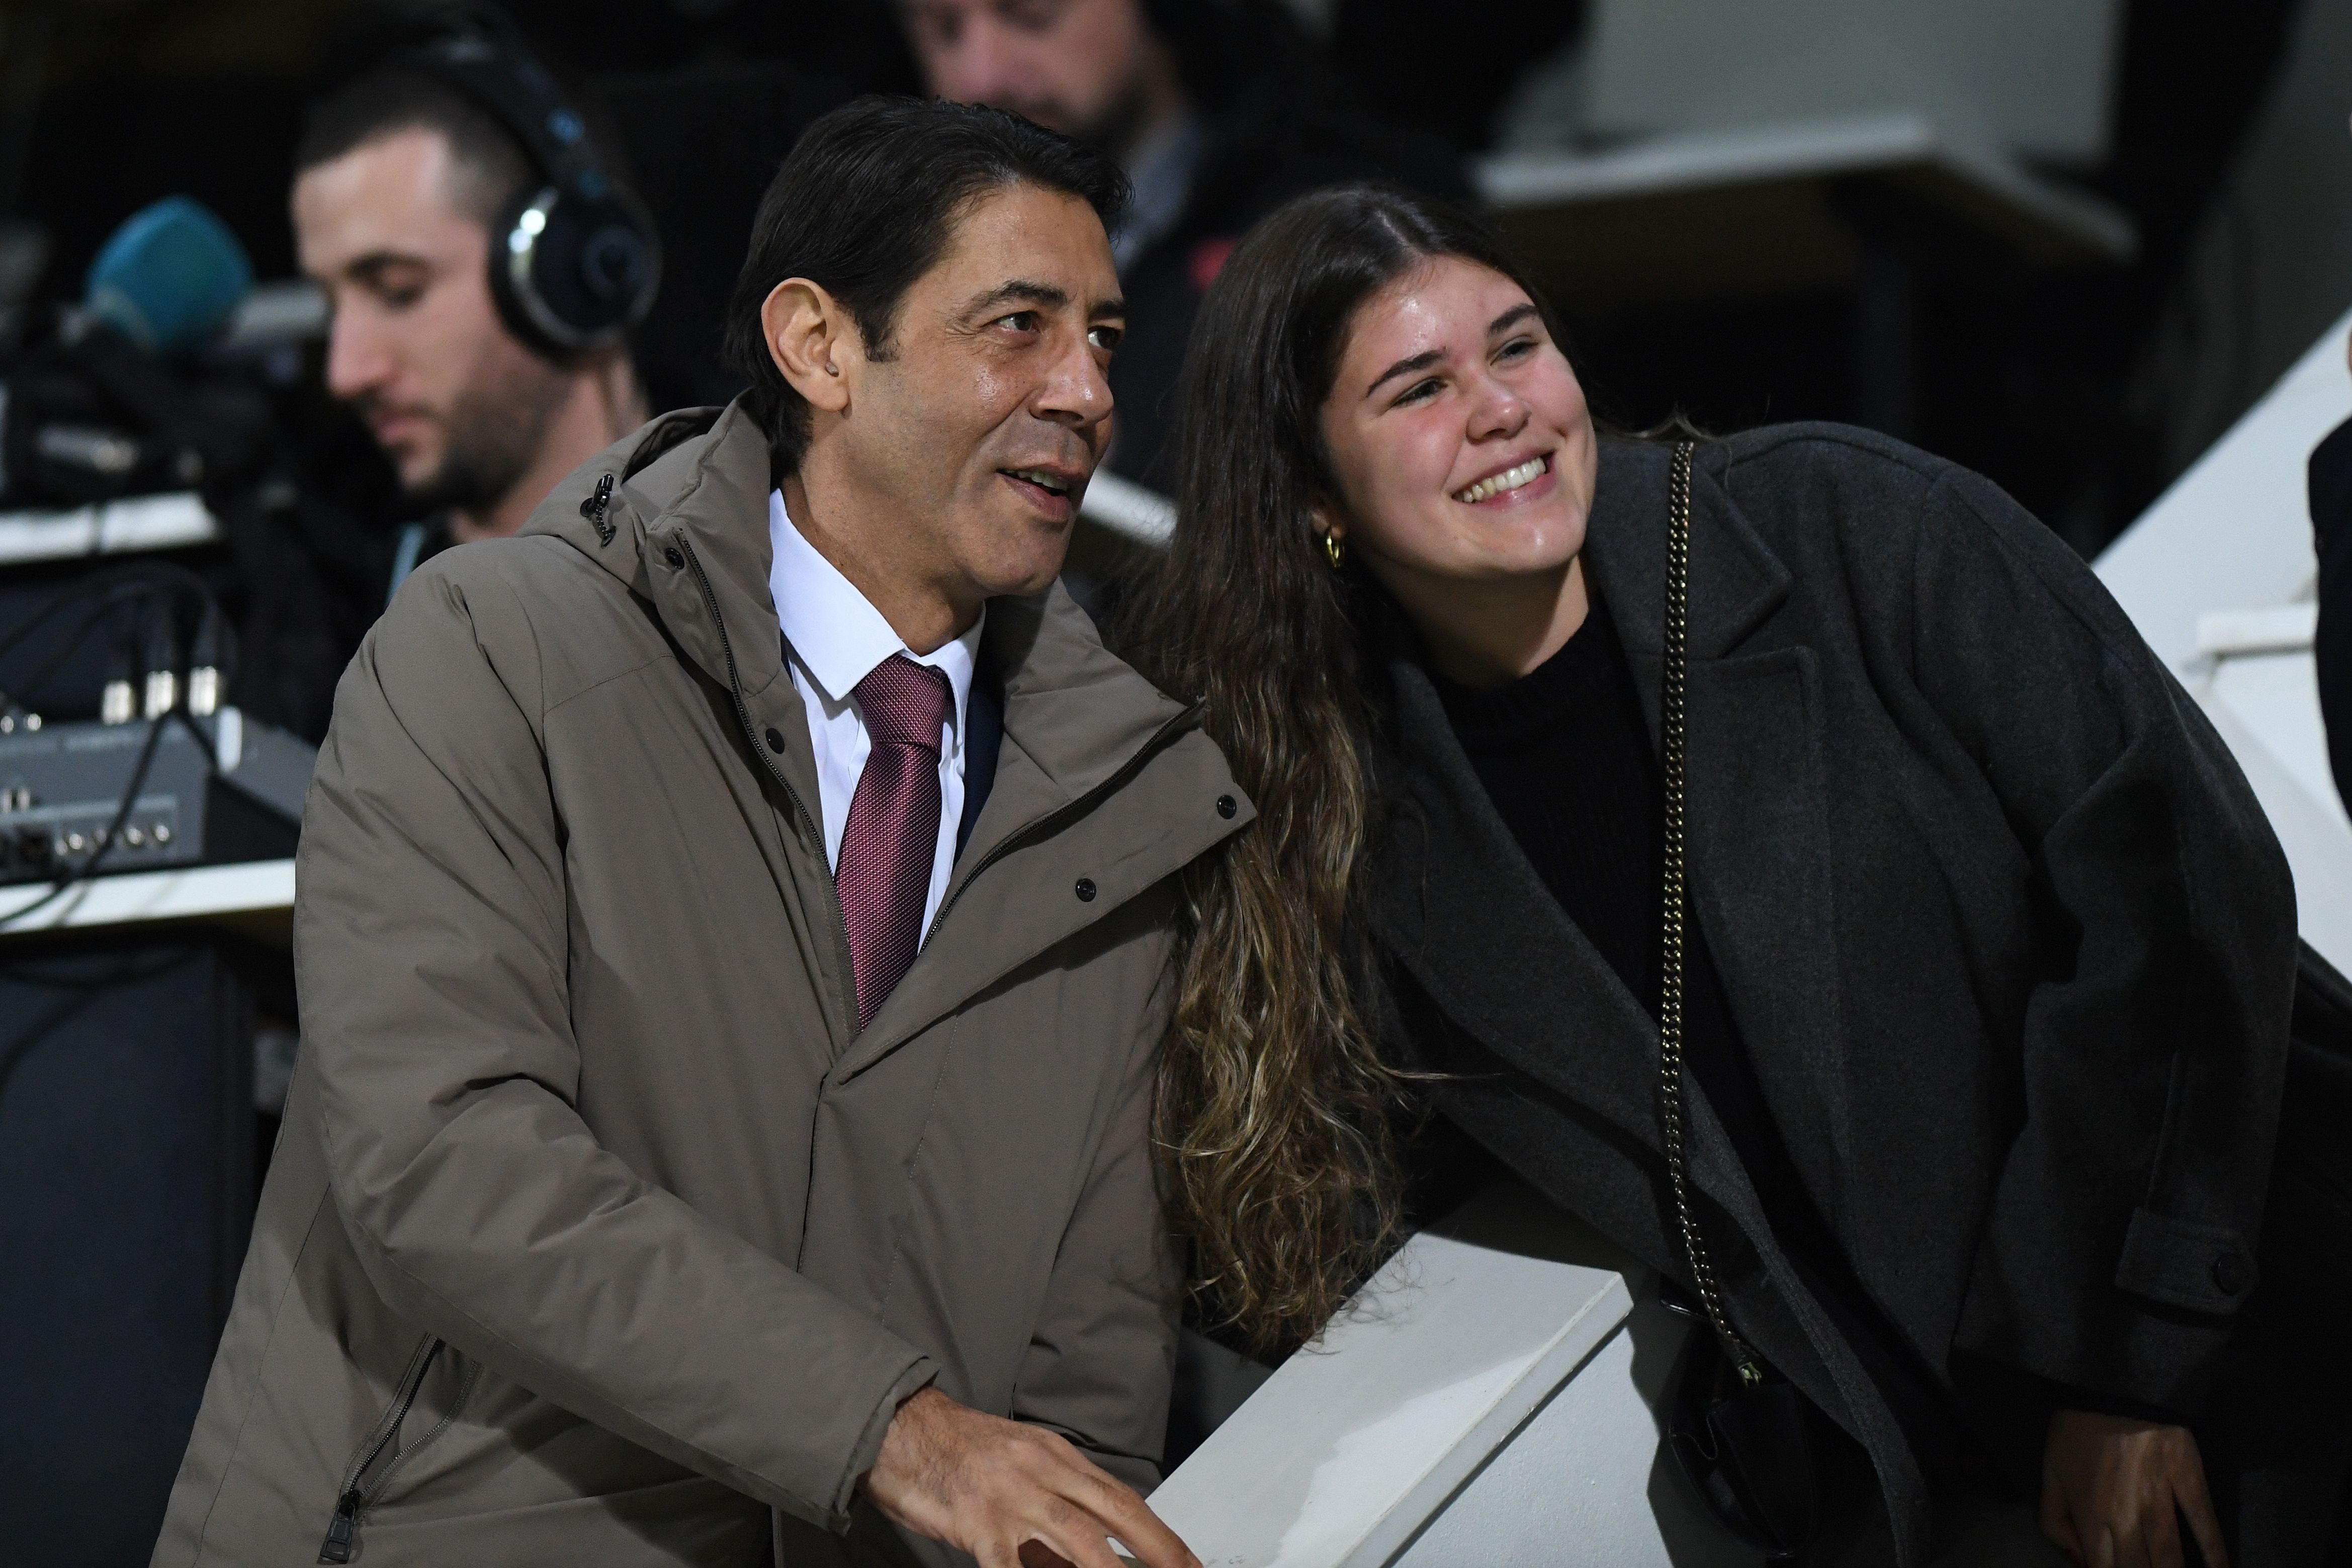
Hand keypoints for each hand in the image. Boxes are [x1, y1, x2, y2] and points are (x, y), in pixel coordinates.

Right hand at [861, 1386, 1200, 1567]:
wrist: (900, 1427)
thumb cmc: (957, 1451)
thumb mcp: (1018, 1466)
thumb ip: (1055, 1504)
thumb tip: (1088, 1556)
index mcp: (1056, 1457)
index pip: (1120, 1497)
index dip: (1158, 1532)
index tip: (1186, 1560)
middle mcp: (1042, 1472)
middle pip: (1113, 1513)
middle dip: (1157, 1549)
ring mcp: (1011, 1496)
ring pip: (1076, 1537)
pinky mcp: (976, 1520)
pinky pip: (1007, 1565)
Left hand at [2039, 1410, 2227, 1567]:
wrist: (2109, 1382)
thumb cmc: (2074, 1429)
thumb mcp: (2048, 1473)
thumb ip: (2054, 1522)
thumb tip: (2078, 1562)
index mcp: (2090, 1515)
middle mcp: (2126, 1515)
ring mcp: (2160, 1498)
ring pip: (2171, 1557)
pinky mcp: (2188, 1478)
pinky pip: (2206, 1523)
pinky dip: (2215, 1552)